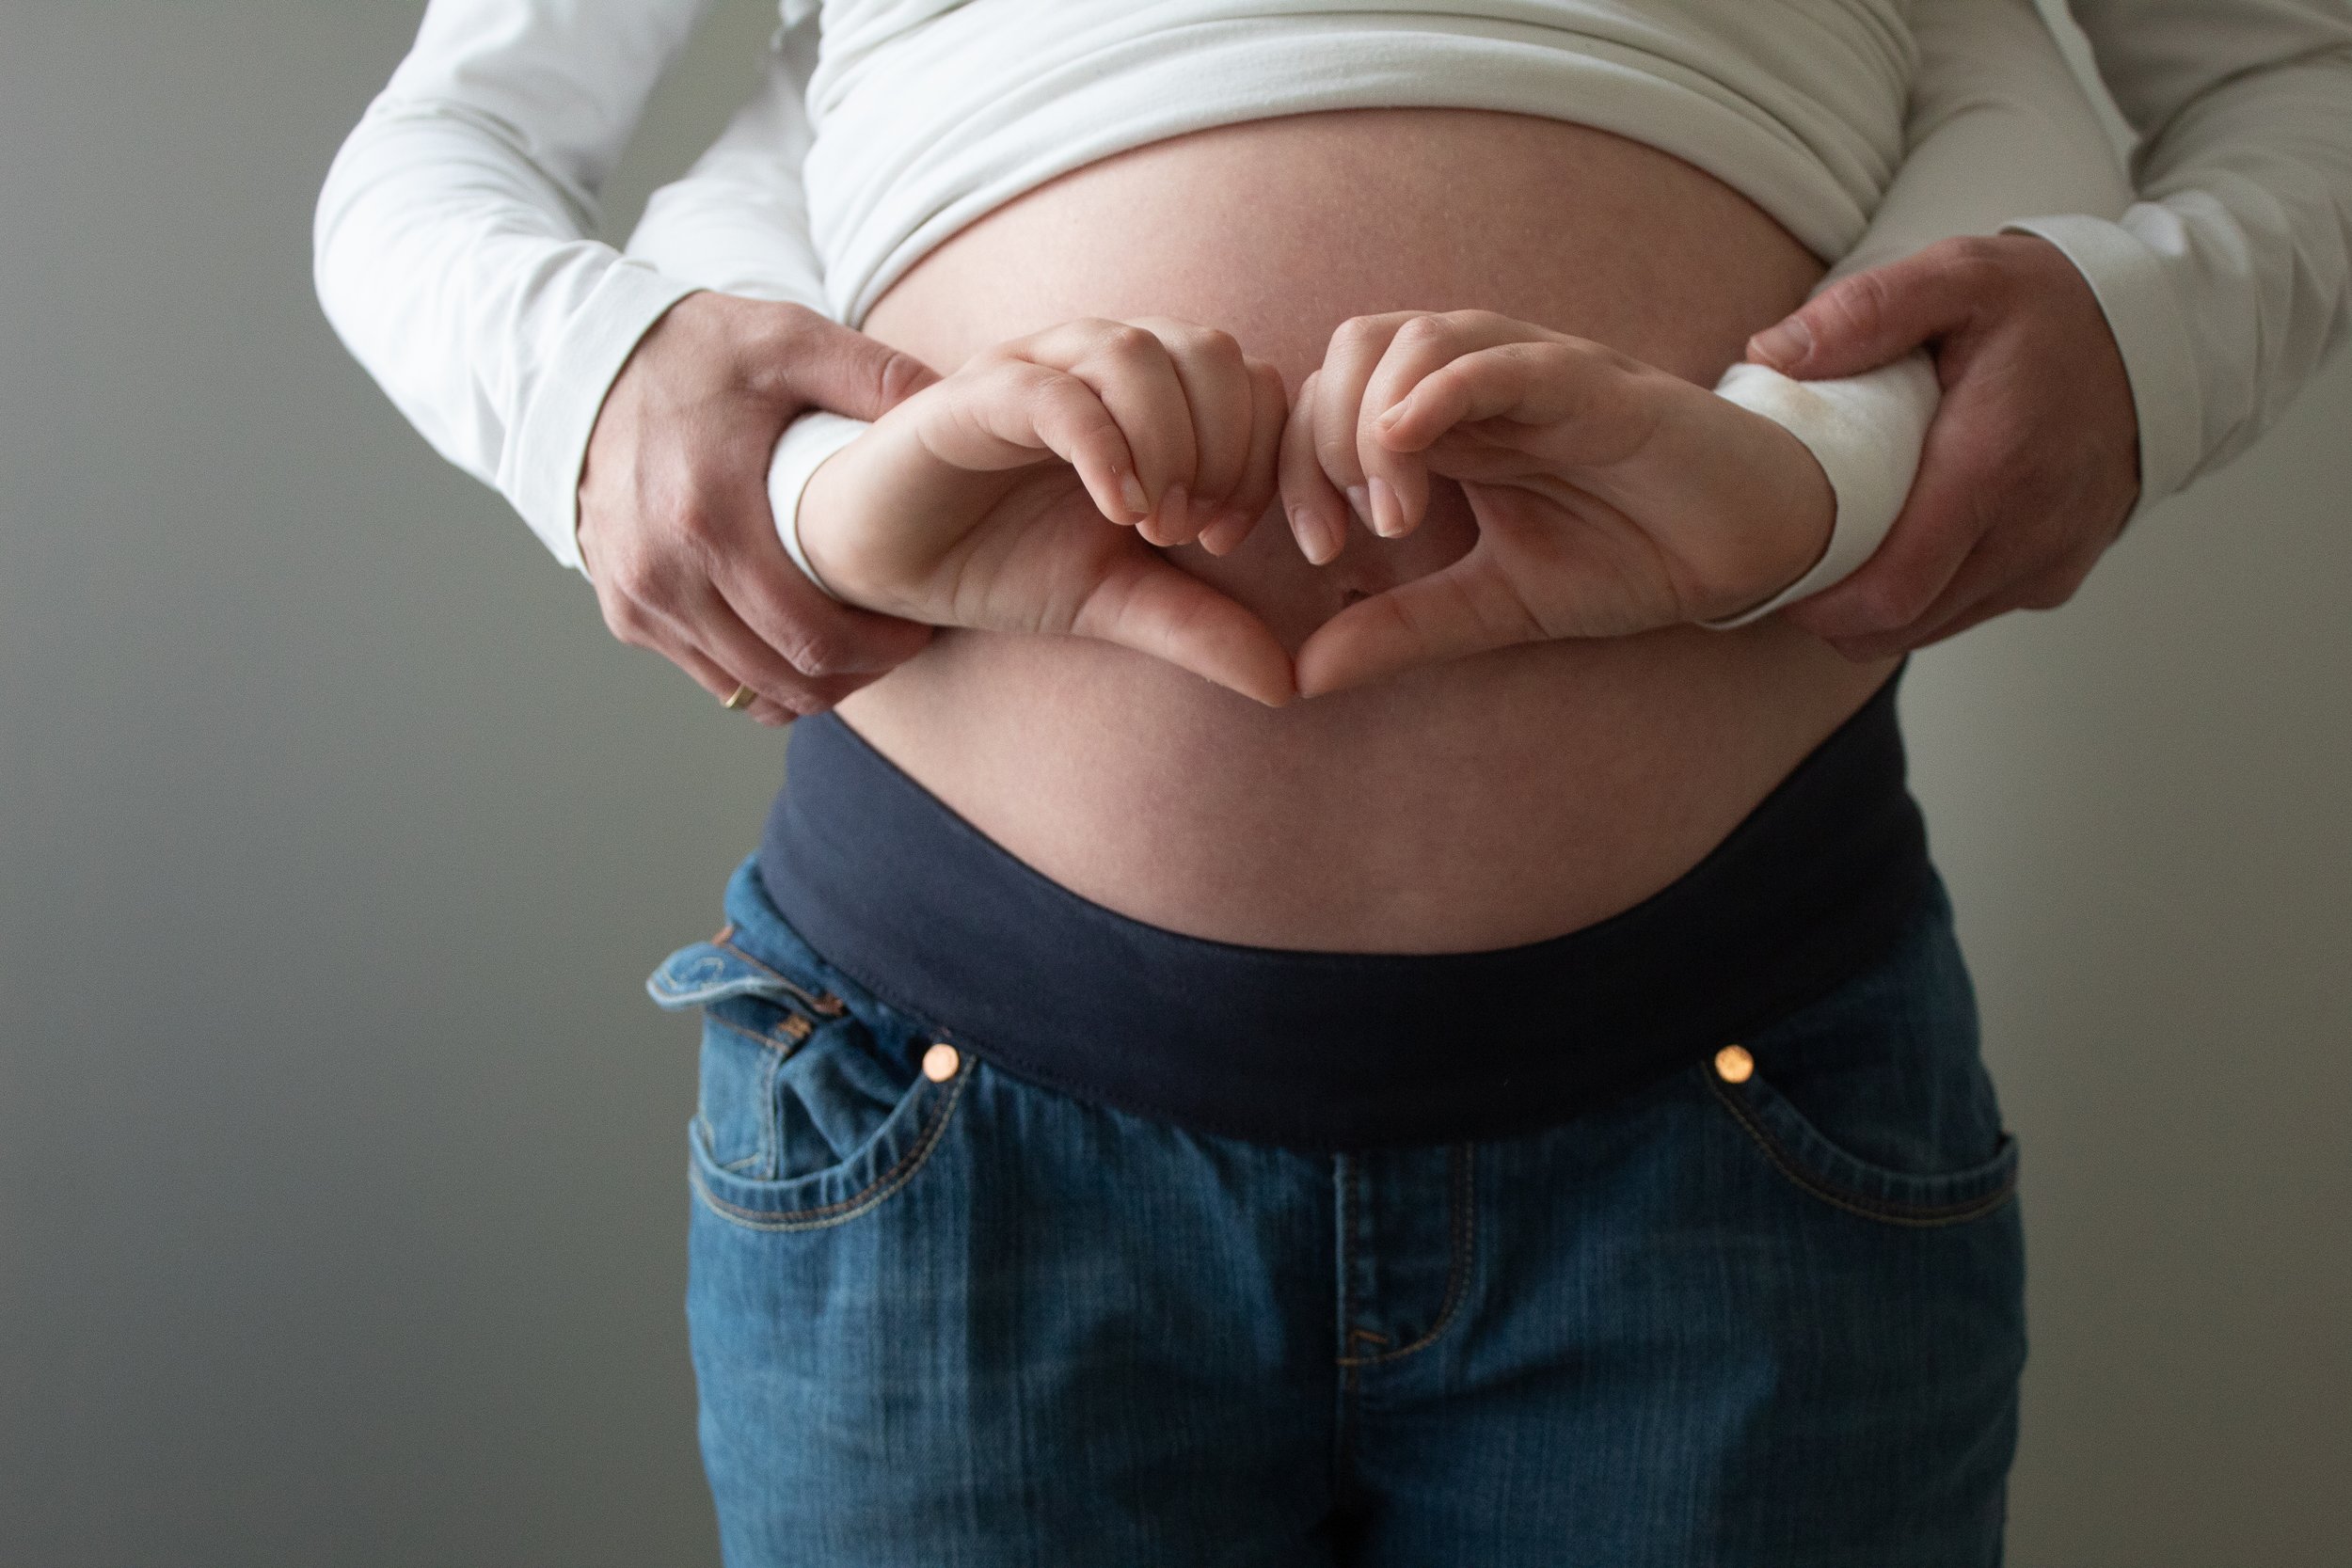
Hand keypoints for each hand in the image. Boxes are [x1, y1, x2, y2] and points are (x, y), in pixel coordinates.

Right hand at [576, 291, 942, 726]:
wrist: (582, 363)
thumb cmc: (695, 352)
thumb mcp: (788, 339)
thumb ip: (873, 375)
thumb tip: (952, 408)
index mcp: (709, 519)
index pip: (812, 637)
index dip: (880, 651)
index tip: (917, 630)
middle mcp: (664, 575)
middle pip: (784, 677)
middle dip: (855, 675)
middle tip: (897, 644)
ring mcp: (638, 602)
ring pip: (746, 691)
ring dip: (808, 683)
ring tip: (854, 645)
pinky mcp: (625, 614)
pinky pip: (709, 675)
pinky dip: (759, 672)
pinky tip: (795, 637)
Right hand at [799, 316, 1295, 706]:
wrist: (883, 563)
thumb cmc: (999, 560)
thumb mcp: (1112, 601)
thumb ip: (1198, 627)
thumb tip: (1289, 683)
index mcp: (1147, 400)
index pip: (1250, 382)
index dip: (1262, 458)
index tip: (1227, 541)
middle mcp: (1098, 366)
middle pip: (1211, 353)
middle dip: (1225, 448)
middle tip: (1193, 535)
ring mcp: (1037, 369)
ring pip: (1138, 354)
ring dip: (1169, 444)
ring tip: (1152, 527)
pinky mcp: (976, 392)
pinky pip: (1057, 393)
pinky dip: (1104, 447)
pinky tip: (1117, 511)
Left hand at [1277, 310, 1834, 695]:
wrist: (1745, 543)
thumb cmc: (1627, 553)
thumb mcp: (1495, 605)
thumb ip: (1401, 630)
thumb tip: (1298, 676)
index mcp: (1444, 423)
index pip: (1327, 404)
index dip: (1295, 470)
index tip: (1317, 553)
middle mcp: (1474, 379)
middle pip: (1350, 356)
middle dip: (1319, 445)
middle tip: (1343, 539)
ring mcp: (1529, 371)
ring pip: (1411, 341)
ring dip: (1373, 424)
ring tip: (1395, 515)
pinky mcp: (1589, 379)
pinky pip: (1500, 359)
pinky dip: (1442, 388)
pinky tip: (1408, 437)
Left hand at [1744, 233, 2139, 658]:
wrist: (2159, 335)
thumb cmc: (2049, 308)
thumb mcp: (1959, 276)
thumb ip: (1866, 311)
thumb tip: (1774, 354)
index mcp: (1992, 465)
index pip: (1890, 589)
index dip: (1819, 603)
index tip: (1776, 572)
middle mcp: (2029, 530)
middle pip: (1899, 624)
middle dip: (1832, 613)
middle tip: (1792, 564)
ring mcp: (2049, 560)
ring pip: (1929, 629)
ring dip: (1874, 609)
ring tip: (1841, 549)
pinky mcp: (2057, 575)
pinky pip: (1968, 612)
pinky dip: (1924, 596)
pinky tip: (1903, 542)